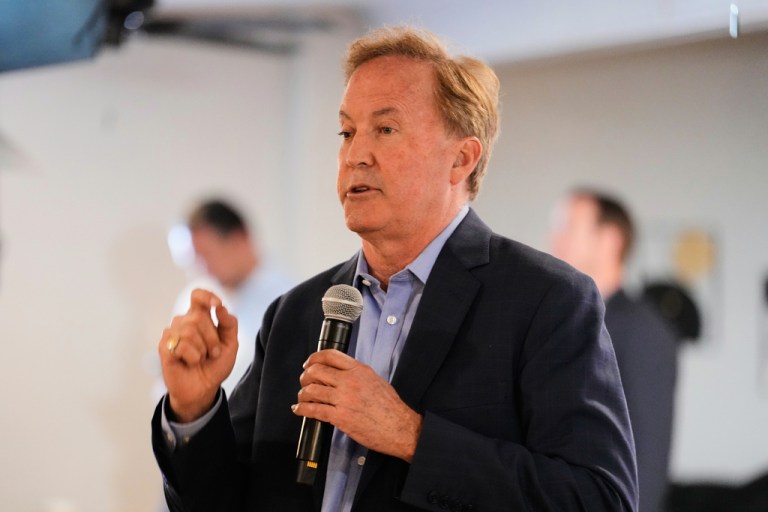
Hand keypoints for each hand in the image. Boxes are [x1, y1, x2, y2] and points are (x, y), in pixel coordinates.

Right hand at [158, 288, 237, 421]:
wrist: (204, 388)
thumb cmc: (215, 364)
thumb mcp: (231, 344)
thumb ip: (229, 323)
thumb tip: (220, 307)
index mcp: (200, 317)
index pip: (197, 295)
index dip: (206, 296)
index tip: (217, 305)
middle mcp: (184, 322)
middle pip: (198, 316)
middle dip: (212, 338)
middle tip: (213, 352)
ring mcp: (172, 334)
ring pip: (190, 331)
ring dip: (203, 350)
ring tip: (201, 358)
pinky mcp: (164, 347)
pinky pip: (182, 345)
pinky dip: (193, 357)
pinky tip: (190, 363)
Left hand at [292, 349, 422, 461]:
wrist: (399, 427)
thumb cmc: (390, 407)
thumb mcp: (375, 380)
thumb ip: (357, 374)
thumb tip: (340, 372)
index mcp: (359, 370)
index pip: (330, 355)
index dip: (314, 358)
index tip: (309, 363)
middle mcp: (350, 381)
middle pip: (316, 371)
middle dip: (305, 376)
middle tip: (304, 381)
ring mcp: (344, 399)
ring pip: (312, 390)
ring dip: (302, 394)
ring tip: (302, 398)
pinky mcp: (340, 417)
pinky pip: (314, 410)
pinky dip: (302, 409)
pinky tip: (299, 409)